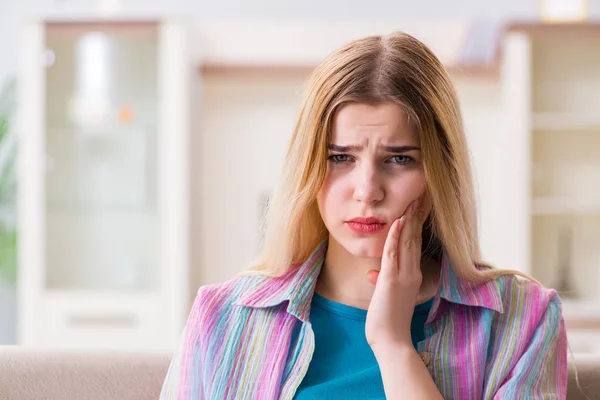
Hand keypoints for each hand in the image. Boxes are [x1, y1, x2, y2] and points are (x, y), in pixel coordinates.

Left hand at [365, 195, 429, 352]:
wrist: (392, 342)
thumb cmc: (387, 323)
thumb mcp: (384, 298)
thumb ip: (380, 283)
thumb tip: (371, 274)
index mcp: (411, 276)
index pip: (414, 246)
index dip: (415, 226)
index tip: (416, 209)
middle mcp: (411, 273)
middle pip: (414, 240)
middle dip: (416, 218)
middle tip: (419, 197)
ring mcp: (403, 277)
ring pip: (406, 243)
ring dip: (408, 221)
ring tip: (412, 202)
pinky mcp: (391, 281)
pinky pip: (393, 254)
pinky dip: (394, 236)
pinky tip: (397, 222)